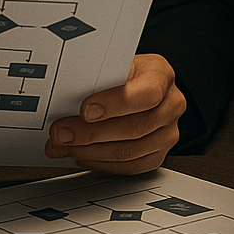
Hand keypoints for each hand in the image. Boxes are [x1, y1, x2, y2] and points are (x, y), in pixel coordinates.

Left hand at [45, 53, 185, 173]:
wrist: (134, 86)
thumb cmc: (122, 74)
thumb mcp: (113, 65)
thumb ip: (95, 80)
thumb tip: (63, 100)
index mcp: (161, 75)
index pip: (147, 94)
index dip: (115, 104)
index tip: (85, 110)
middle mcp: (171, 104)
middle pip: (137, 127)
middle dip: (92, 133)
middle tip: (62, 133)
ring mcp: (167, 132)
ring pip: (131, 151)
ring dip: (92, 151)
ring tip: (66, 146)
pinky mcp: (157, 155)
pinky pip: (130, 167)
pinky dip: (102, 164)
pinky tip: (83, 154)